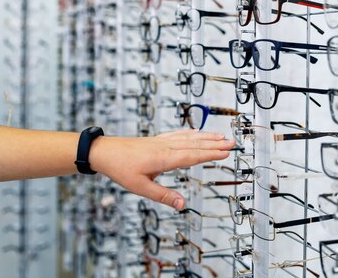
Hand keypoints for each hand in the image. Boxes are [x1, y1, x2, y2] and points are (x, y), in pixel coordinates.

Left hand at [91, 129, 233, 209]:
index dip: (211, 154)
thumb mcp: (140, 188)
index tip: (226, 153)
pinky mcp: (157, 140)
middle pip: (195, 145)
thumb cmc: (120, 169)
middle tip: (233, 143)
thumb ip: (163, 196)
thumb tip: (182, 205)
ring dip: (206, 137)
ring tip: (221, 137)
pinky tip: (197, 133)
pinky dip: (191, 133)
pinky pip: (179, 134)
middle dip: (215, 144)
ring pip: (189, 138)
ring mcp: (162, 142)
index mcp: (164, 158)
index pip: (193, 156)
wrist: (105, 151)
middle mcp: (166, 147)